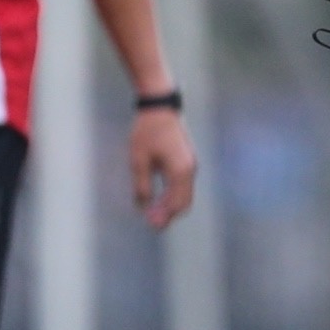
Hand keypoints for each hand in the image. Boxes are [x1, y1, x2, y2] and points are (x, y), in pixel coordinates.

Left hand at [129, 108, 196, 227]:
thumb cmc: (147, 131)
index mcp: (180, 171)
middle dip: (168, 214)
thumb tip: (143, 206)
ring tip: (152, 211)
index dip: (163, 216)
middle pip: (183, 202)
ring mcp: (190, 164)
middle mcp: (190, 169)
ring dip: (170, 204)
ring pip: (184, 194)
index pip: (176, 204)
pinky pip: (183, 184)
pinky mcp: (186, 159)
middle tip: (151, 221)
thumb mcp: (139, 160)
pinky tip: (158, 196)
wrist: (159, 106)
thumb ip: (142, 186)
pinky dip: (173, 194)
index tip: (149, 223)